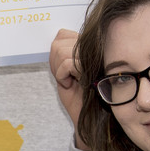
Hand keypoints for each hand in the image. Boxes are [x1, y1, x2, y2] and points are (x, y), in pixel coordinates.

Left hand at [49, 28, 87, 149]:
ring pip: (61, 52)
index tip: (61, 70)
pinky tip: (72, 84)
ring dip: (59, 71)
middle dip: (55, 63)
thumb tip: (55, 40)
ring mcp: (94, 56)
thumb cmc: (76, 96)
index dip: (55, 53)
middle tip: (65, 77)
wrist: (87, 117)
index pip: (62, 34)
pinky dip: (62, 76)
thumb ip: (60, 53)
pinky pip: (67, 63)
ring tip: (70, 81)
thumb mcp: (63, 72)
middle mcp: (93, 48)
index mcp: (87, 46)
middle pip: (59, 41)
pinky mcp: (93, 66)